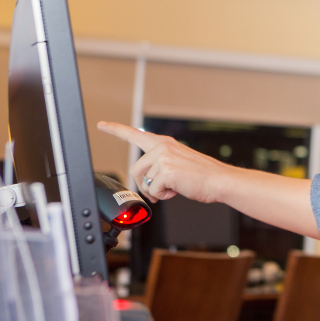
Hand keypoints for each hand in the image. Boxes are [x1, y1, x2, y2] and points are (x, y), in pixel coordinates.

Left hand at [96, 122, 226, 204]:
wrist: (218, 180)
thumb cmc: (199, 175)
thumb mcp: (176, 164)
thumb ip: (158, 167)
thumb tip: (145, 184)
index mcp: (163, 143)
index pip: (134, 134)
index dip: (115, 130)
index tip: (101, 124)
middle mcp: (162, 147)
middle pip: (135, 170)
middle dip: (143, 185)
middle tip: (158, 191)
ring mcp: (163, 157)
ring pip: (145, 182)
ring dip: (156, 191)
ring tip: (173, 188)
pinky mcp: (166, 171)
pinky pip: (153, 190)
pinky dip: (163, 196)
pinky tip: (177, 189)